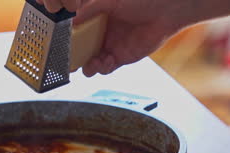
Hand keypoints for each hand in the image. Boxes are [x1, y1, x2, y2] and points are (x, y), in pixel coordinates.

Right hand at [37, 0, 191, 76]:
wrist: (167, 11)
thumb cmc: (141, 0)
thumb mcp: (110, 1)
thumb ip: (90, 10)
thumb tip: (72, 22)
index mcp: (97, 19)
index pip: (78, 32)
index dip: (70, 41)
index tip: (63, 47)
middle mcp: (102, 34)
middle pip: (83, 51)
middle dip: (75, 59)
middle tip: (70, 64)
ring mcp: (111, 46)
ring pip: (92, 62)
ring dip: (89, 66)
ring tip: (92, 64)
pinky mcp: (122, 58)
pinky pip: (106, 68)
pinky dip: (103, 68)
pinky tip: (107, 61)